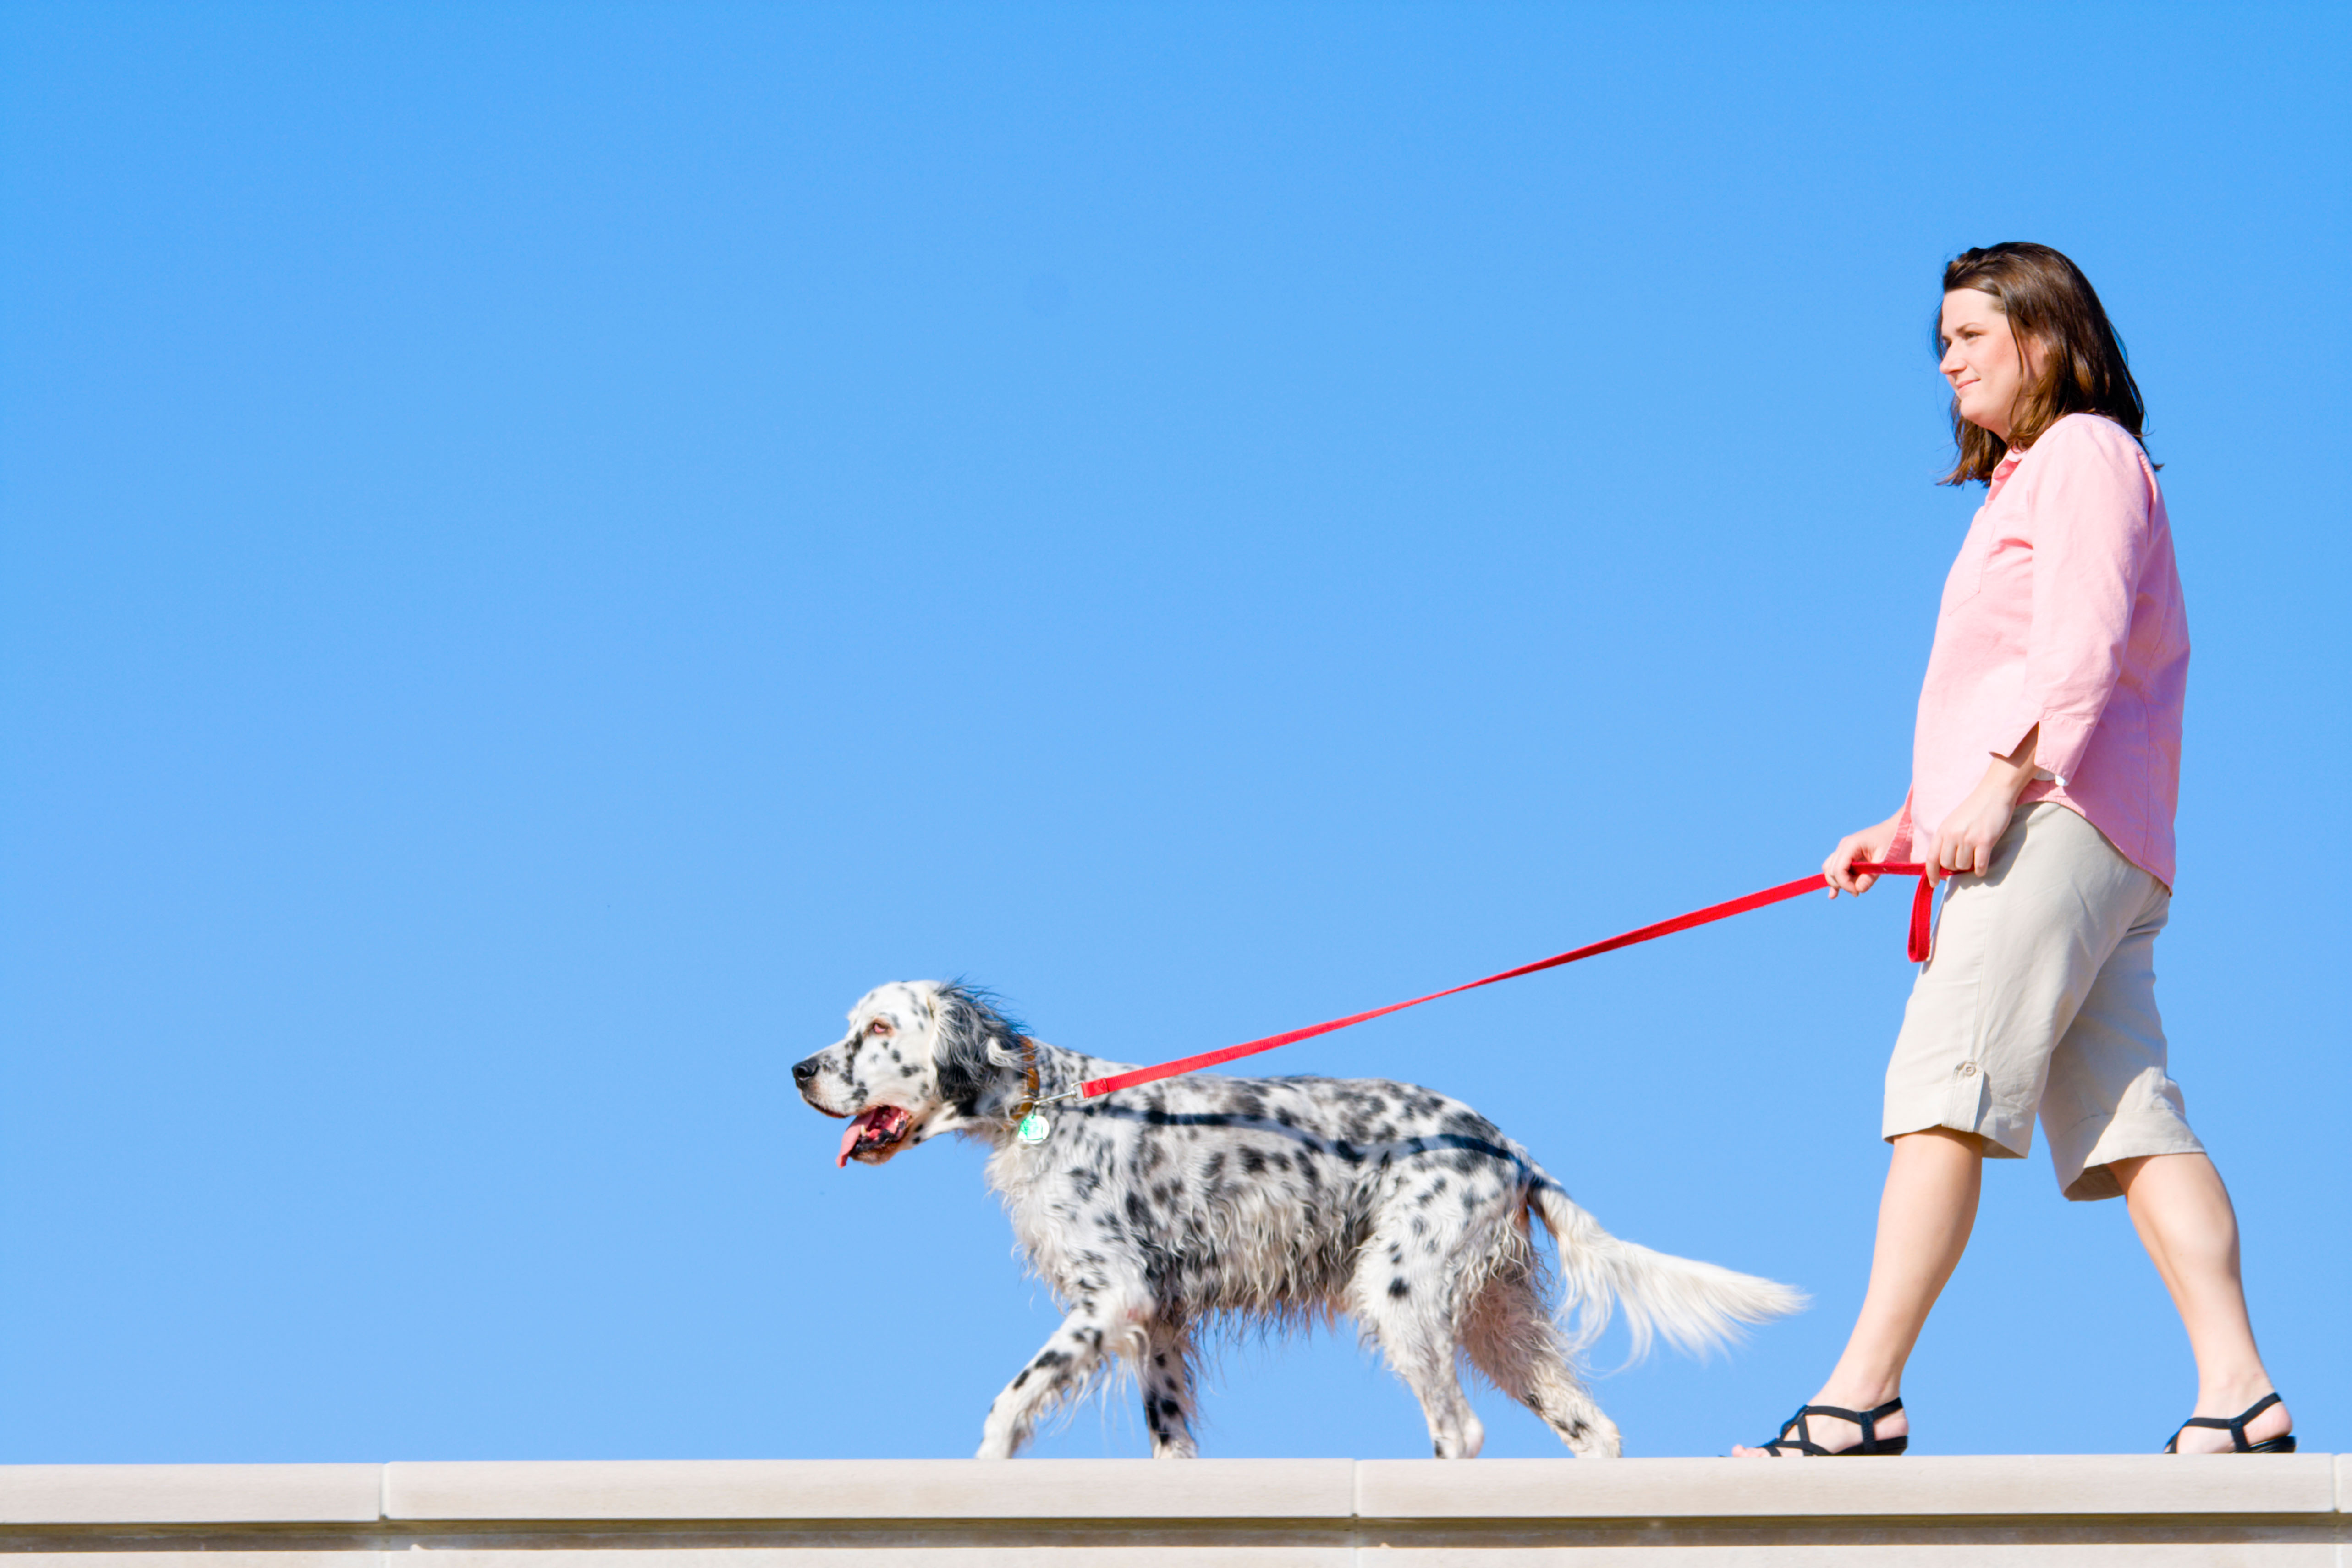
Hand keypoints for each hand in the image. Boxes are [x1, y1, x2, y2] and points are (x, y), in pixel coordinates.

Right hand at [1823, 809, 1903, 898]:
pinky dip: (1836, 879)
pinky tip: (1833, 894)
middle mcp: (1844, 846)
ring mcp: (1845, 849)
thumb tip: (1858, 890)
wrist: (1899, 830)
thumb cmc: (1894, 842)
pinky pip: (1836, 867)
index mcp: (1851, 845)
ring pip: (1830, 869)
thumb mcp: (1884, 860)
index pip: (1838, 869)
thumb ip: (1870, 876)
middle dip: (1842, 884)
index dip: (1845, 884)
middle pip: (1831, 870)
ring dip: (1837, 882)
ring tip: (1852, 892)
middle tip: (1858, 892)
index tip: (1858, 892)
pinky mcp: (1849, 854)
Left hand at [1926, 727, 2039, 879]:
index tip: (1933, 884)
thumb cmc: (1974, 809)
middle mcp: (1952, 835)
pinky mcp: (1985, 841)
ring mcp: (1968, 839)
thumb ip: (1947, 840)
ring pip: (1963, 867)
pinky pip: (1979, 866)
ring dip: (1969, 866)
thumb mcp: (1953, 822)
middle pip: (1947, 865)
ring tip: (1975, 856)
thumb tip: (1944, 864)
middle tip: (1965, 860)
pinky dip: (1981, 870)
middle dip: (1955, 868)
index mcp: (1942, 831)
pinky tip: (1983, 866)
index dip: (1930, 874)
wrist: (1993, 793)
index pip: (1930, 858)